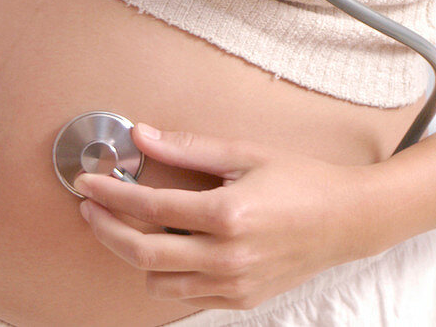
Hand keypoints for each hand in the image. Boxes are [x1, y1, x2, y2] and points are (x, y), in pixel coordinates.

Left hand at [73, 122, 381, 311]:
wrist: (347, 221)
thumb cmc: (301, 180)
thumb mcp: (244, 152)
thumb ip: (188, 147)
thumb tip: (142, 135)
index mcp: (228, 216)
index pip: (150, 207)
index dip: (111, 195)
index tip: (89, 182)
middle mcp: (228, 258)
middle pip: (143, 254)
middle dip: (106, 229)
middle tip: (91, 206)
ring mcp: (233, 285)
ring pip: (158, 282)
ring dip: (134, 254)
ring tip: (128, 223)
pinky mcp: (239, 300)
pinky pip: (185, 296)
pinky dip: (165, 273)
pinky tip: (165, 244)